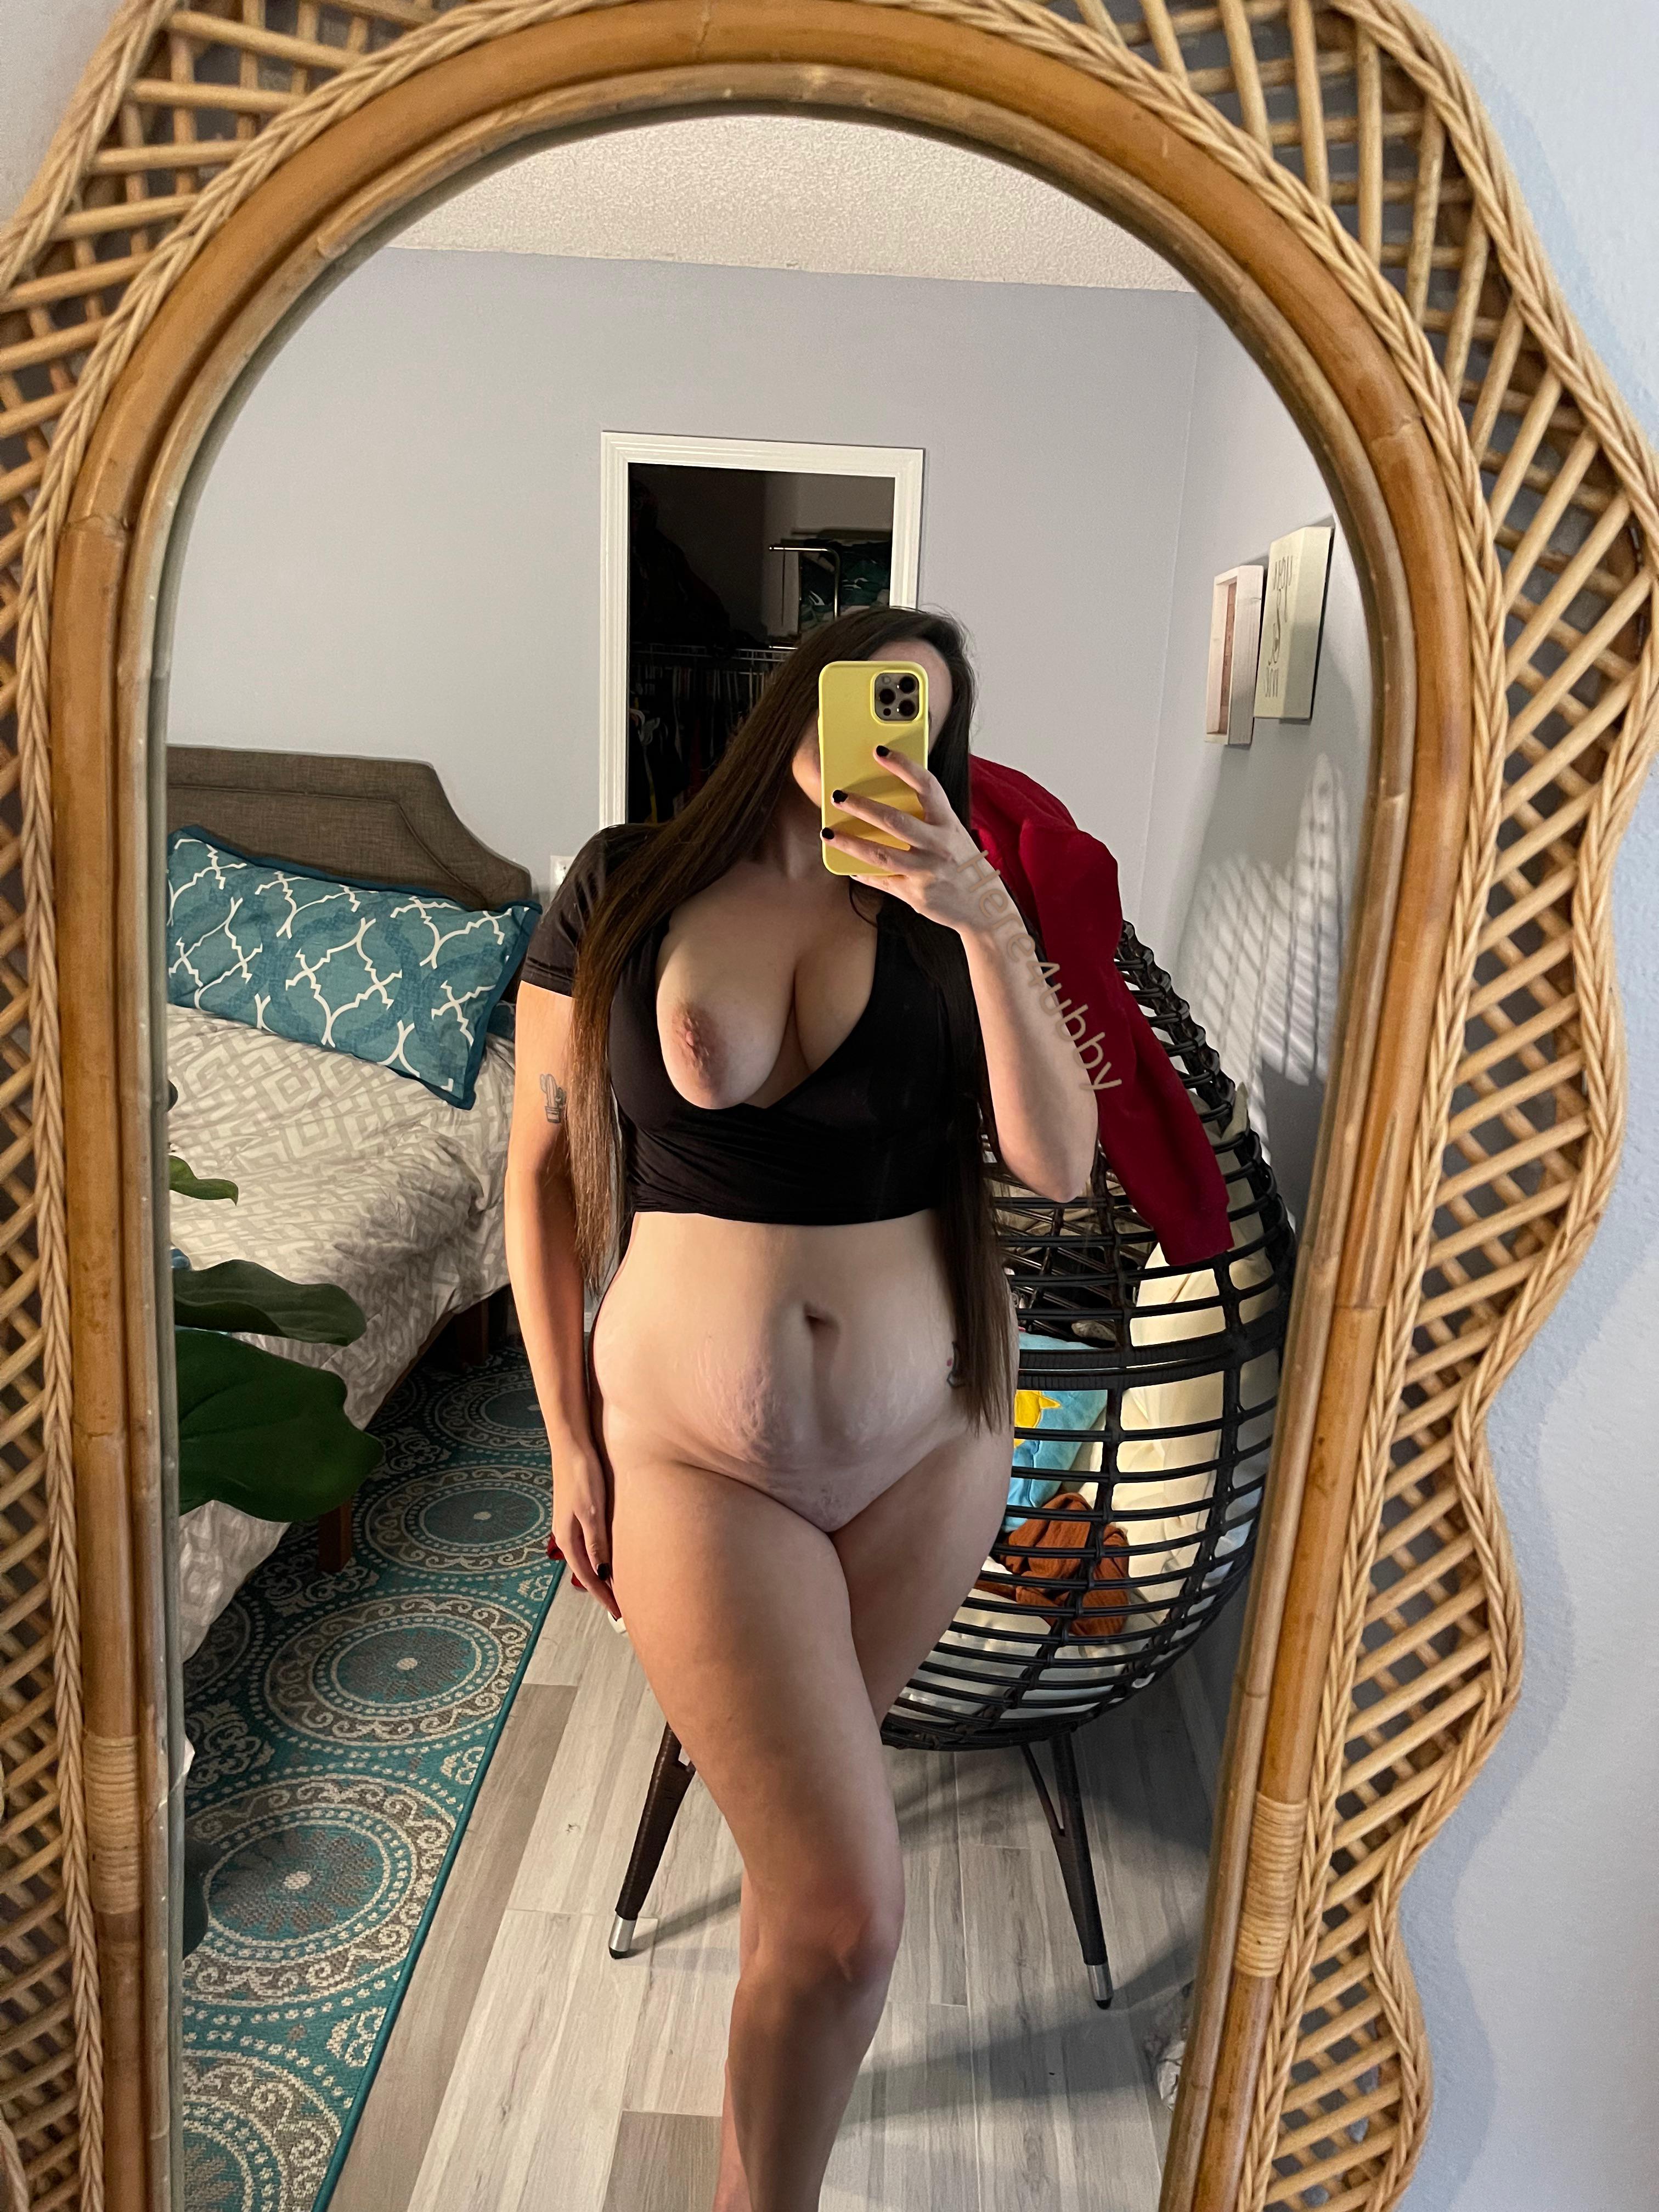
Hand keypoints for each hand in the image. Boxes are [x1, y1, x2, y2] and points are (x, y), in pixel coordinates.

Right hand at [551, 1438, 619, 1619]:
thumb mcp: (592, 1511)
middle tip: (621, 1607)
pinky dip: (600, 1556)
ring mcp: (571, 1524)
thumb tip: (602, 1574)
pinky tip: (611, 1556)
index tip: (619, 1613)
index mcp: (568, 1538)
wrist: (571, 1445)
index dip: (604, 1596)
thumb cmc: (583, 1475)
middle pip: (586, 1570)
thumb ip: (596, 1543)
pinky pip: (589, 1543)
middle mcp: (566, 1534)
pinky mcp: (577, 1512)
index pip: (588, 1577)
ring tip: (619, 1588)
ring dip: (602, 1574)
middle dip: (603, 1590)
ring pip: (588, 1557)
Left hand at [821, 747, 1003, 934]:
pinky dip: (863, 873)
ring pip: (881, 855)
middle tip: (837, 795)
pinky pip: (882, 882)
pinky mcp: (916, 895)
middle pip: (895, 821)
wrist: (985, 907)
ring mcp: (927, 872)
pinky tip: (847, 865)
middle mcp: (939, 846)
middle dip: (862, 806)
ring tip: (828, 833)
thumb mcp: (952, 836)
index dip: (904, 766)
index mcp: (949, 824)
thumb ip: (926, 820)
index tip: (879, 751)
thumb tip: (887, 802)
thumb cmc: (962, 865)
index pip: (927, 786)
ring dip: (850, 843)